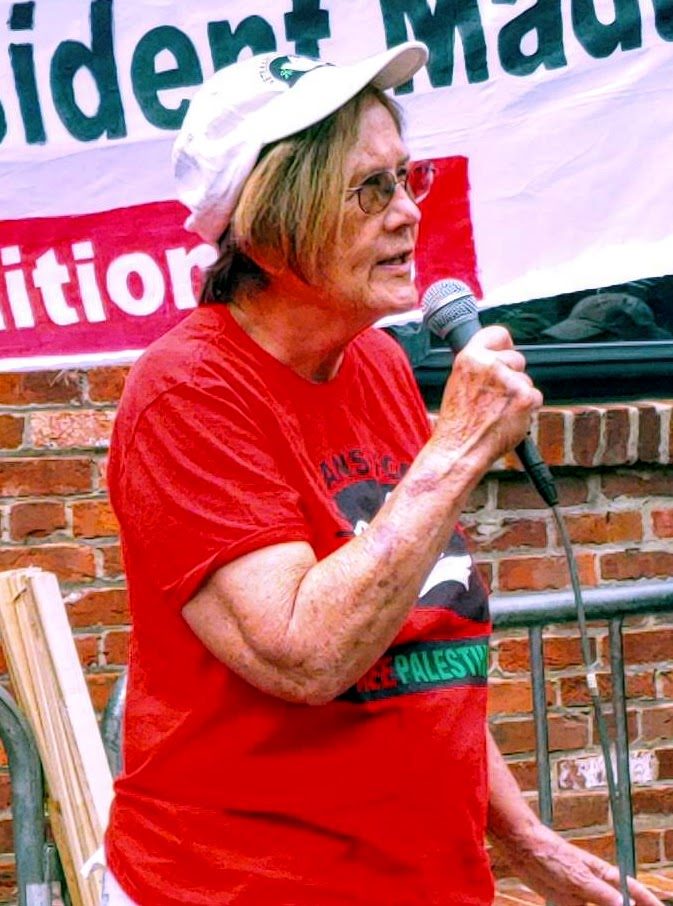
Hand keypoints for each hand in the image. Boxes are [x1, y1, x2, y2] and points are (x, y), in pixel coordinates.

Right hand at [433, 325, 541, 466]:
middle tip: (497, 396)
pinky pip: (535, 397)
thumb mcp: (458, 383)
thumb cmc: (458, 423)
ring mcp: (509, 381)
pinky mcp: (524, 397)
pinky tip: (509, 419)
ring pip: (527, 380)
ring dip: (519, 394)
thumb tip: (498, 359)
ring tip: (498, 411)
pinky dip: (527, 409)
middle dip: (513, 375)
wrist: (460, 449)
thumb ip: (478, 367)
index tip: (505, 352)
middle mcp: (489, 365)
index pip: (497, 334)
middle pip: (517, 358)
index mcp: (469, 358)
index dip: (504, 345)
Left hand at [494, 821, 664, 905]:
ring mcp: (580, 893)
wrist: (521, 847)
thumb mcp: (579, 877)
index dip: (646, 901)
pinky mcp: (564, 900)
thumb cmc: (551, 854)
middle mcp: (594, 884)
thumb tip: (626, 905)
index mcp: (603, 874)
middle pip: (618, 904)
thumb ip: (602, 893)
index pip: (632, 890)